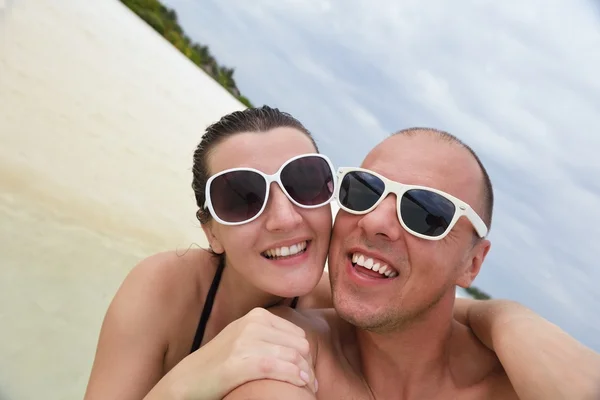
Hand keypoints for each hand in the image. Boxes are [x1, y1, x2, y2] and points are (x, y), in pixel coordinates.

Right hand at [151, 307, 317, 399]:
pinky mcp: (239, 362)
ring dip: (305, 375)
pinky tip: (299, 385)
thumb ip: (269, 335)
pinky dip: (294, 378)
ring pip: (292, 357)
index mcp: (257, 316)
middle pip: (299, 346)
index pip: (298, 335)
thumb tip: (303, 345)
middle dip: (308, 366)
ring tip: (308, 389)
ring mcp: (245, 341)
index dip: (306, 356)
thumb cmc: (221, 363)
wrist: (188, 380)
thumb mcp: (245, 338)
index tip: (308, 373)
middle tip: (310, 384)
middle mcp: (252, 324)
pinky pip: (278, 368)